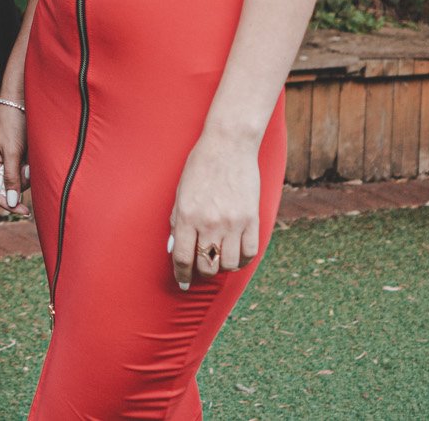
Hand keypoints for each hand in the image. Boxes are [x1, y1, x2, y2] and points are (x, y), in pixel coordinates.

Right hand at [0, 102, 27, 209]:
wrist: (20, 103)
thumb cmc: (12, 124)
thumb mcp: (12, 152)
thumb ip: (12, 177)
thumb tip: (12, 202)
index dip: (7, 203)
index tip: (23, 211)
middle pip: (9, 186)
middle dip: (21, 181)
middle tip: (27, 167)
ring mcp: (7, 159)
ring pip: (19, 178)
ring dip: (27, 171)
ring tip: (28, 155)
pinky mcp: (17, 154)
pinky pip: (25, 168)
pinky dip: (30, 165)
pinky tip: (31, 153)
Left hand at [167, 130, 263, 289]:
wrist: (228, 146)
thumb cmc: (200, 167)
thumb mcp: (180, 192)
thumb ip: (177, 221)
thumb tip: (175, 249)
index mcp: (187, 215)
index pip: (183, 258)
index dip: (182, 275)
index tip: (182, 282)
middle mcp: (210, 222)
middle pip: (206, 266)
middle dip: (201, 272)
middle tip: (201, 268)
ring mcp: (233, 223)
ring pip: (230, 264)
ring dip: (223, 266)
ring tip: (219, 259)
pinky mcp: (252, 219)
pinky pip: (250, 253)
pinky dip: (243, 259)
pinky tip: (237, 254)